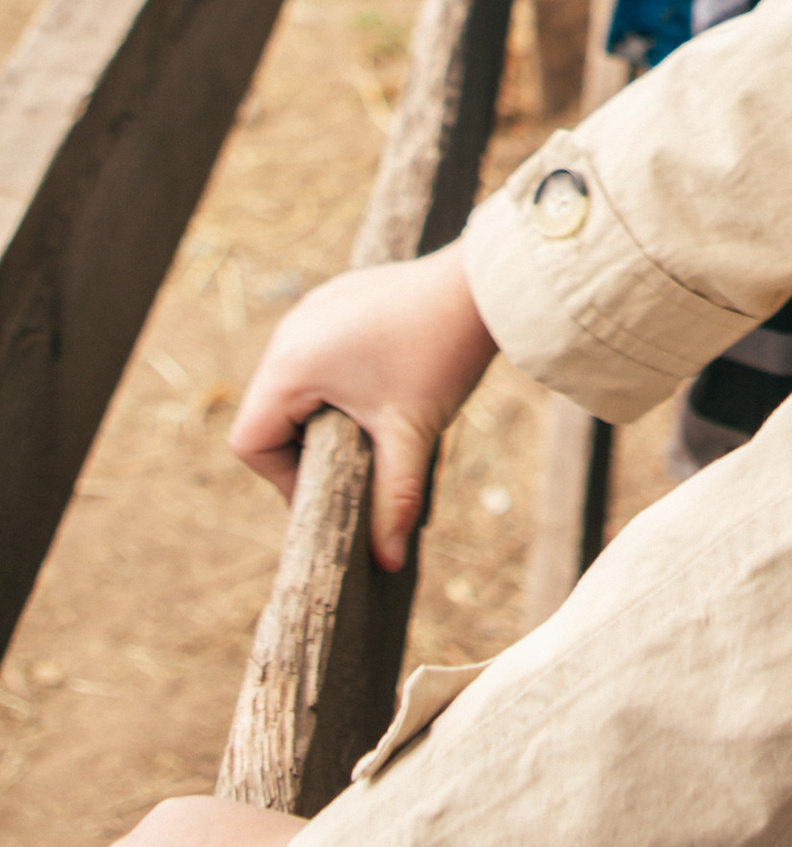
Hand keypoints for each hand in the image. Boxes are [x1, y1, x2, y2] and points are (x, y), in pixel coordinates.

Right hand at [232, 249, 497, 571]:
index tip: (331, 492)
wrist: (486, 282)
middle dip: (305, 451)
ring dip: (324, 415)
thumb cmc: (442, 352)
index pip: (250, 441)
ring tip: (373, 430)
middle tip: (356, 469)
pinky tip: (384, 390)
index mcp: (291, 363)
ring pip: (294, 383)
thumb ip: (394, 502)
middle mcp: (291, 331)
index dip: (281, 480)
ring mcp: (314, 309)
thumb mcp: (412, 434)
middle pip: (268, 414)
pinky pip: (319, 353)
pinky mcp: (340, 298)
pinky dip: (339, 382)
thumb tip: (389, 563)